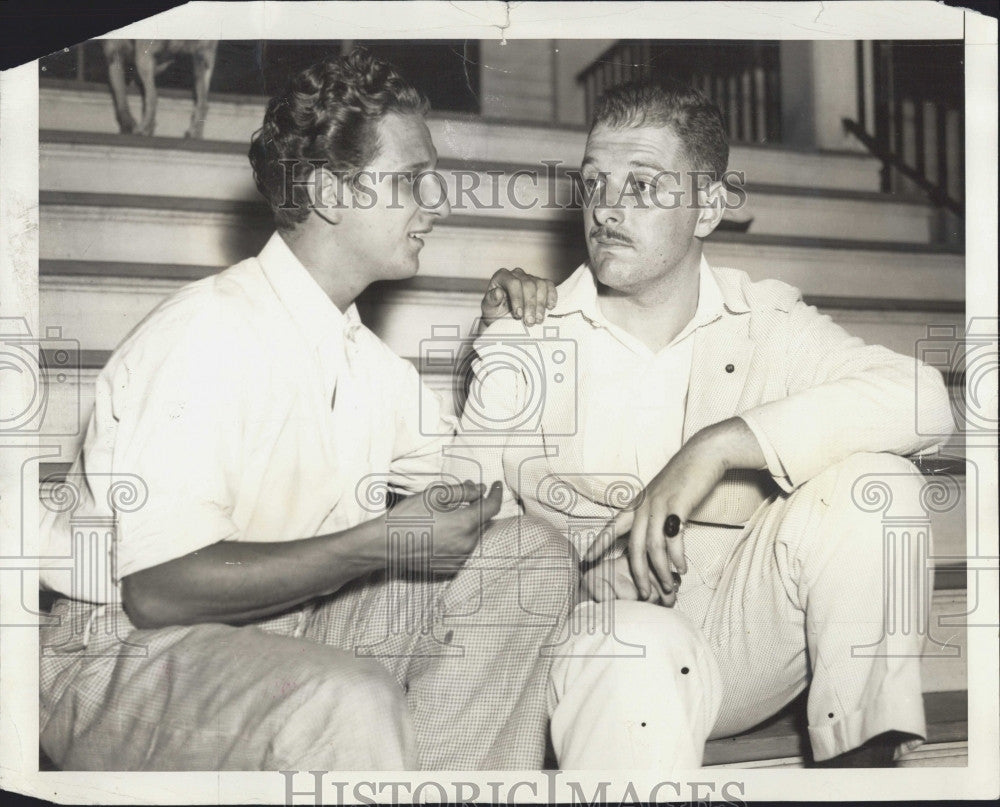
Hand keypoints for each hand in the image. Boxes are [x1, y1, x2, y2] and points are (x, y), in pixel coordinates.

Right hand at [387, 480, 502, 573]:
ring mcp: (459, 558)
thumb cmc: (407, 517)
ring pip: (474, 535)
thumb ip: (462, 491)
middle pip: (483, 522)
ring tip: (453, 511)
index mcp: (464, 524)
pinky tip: (446, 529)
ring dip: (470, 522)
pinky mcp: (450, 566)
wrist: (385, 545)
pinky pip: (464, 548)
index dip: (496, 494)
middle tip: (469, 493)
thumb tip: (480, 489)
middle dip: (480, 506)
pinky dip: (461, 537)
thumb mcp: (435, 495)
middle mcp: (466, 544)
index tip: (496, 485)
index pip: (491, 507)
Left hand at [481, 267, 556, 326]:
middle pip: (528, 285)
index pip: (513, 283)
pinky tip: (550, 307)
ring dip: (541, 304)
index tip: (518, 315)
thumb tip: (498, 292)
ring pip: (540, 285)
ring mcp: (529, 277)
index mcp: (502, 276)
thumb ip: (491, 300)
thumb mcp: (488, 309)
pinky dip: (551, 296)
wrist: (502, 317)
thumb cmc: (494, 311)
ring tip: (539, 320)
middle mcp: (516, 274)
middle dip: (530, 305)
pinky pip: (549, 285)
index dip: (517, 299)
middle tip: (530, 322)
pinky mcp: (540, 284)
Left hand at [584, 419, 764, 599]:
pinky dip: (677, 556)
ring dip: (661, 570)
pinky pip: (674, 538)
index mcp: (636, 503)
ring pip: (654, 546)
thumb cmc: (683, 477)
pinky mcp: (678, 505)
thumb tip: (650, 535)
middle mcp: (644, 505)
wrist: (702, 454)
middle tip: (643, 594)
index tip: (585, 560)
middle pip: (634, 546)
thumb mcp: (660, 495)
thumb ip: (651, 513)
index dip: (598, 544)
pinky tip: (682, 568)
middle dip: (637, 573)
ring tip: (668, 586)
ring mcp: (660, 505)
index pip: (612, 527)